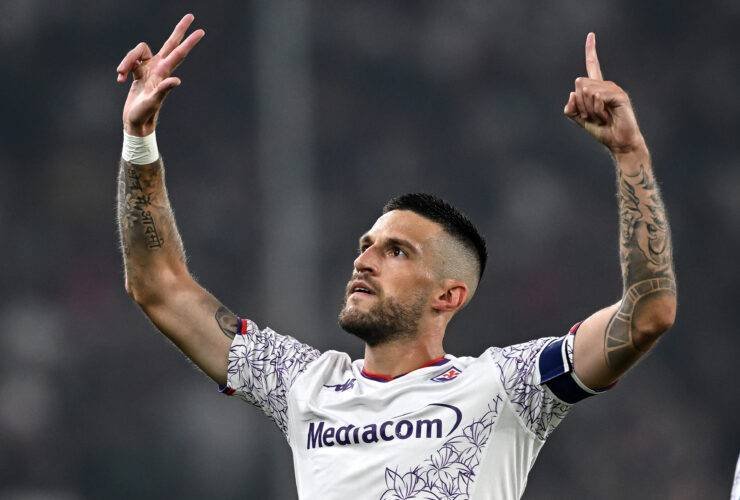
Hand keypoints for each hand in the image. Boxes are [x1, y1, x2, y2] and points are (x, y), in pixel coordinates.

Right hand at [117, 14, 204, 135]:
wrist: (137, 122)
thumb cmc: (145, 114)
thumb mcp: (154, 101)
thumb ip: (163, 90)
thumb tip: (176, 80)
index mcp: (164, 72)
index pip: (178, 52)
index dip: (188, 41)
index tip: (201, 31)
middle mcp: (158, 68)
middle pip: (170, 43)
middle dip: (179, 30)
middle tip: (190, 16)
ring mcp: (149, 69)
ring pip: (138, 51)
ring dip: (127, 60)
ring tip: (121, 75)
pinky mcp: (138, 72)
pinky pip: (130, 61)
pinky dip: (123, 68)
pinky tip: (121, 80)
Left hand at [564, 33, 645, 155]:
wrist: (618, 142)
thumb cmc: (602, 130)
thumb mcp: (580, 120)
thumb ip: (571, 109)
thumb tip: (572, 94)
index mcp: (597, 88)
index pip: (593, 65)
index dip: (591, 50)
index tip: (591, 34)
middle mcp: (606, 85)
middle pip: (579, 83)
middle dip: (580, 104)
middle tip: (593, 116)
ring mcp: (613, 89)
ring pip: (587, 90)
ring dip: (589, 109)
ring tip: (601, 117)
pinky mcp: (619, 95)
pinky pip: (597, 96)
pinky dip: (596, 109)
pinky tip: (606, 116)